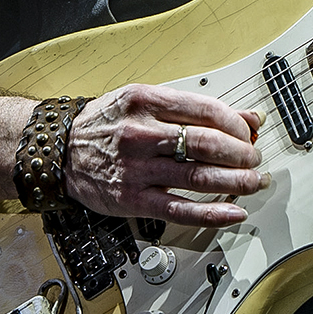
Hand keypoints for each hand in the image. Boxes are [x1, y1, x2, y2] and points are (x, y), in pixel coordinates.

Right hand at [63, 84, 266, 225]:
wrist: (58, 151)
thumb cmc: (106, 123)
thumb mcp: (145, 100)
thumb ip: (194, 108)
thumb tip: (246, 118)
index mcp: (147, 101)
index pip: (207, 111)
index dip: (238, 124)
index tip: (249, 133)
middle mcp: (142, 134)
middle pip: (208, 145)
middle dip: (242, 154)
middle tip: (254, 159)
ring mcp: (137, 169)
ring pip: (200, 177)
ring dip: (237, 182)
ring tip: (253, 182)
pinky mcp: (132, 200)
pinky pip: (180, 210)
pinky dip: (214, 214)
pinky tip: (235, 213)